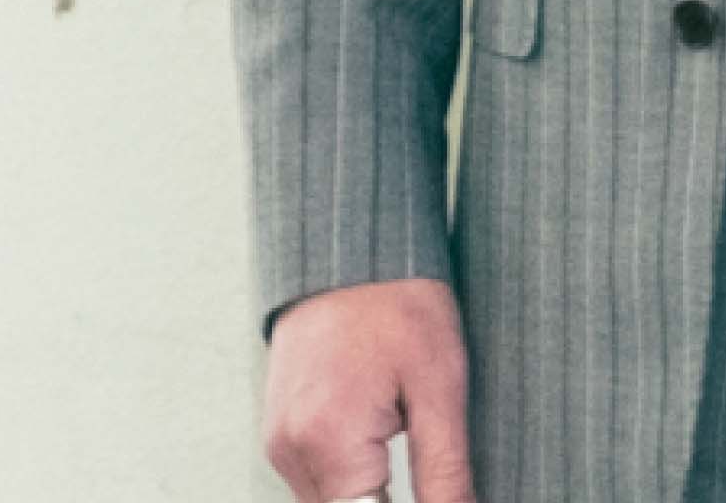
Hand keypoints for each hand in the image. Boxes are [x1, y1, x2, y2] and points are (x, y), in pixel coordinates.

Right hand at [262, 278, 474, 502]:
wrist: (352, 249)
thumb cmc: (399, 303)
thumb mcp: (440, 389)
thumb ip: (445, 474)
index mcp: (327, 440)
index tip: (438, 493)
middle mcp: (290, 448)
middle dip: (386, 502)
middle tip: (432, 477)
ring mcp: (279, 439)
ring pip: (329, 502)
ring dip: (367, 494)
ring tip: (403, 439)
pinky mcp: (281, 429)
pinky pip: (316, 478)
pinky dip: (350, 475)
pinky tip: (381, 437)